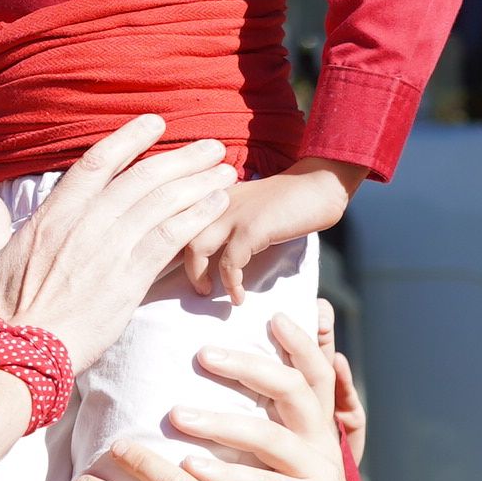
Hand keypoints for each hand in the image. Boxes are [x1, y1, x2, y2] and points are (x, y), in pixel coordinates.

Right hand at [0, 117, 237, 372]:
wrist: (24, 351)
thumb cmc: (5, 310)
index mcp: (54, 214)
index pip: (97, 162)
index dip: (130, 138)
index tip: (156, 124)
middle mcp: (86, 224)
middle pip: (142, 178)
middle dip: (181, 158)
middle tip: (211, 146)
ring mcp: (110, 250)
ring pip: (162, 203)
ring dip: (198, 184)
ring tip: (225, 172)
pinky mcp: (130, 279)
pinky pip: (170, 239)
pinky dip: (196, 218)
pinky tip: (217, 206)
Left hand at [164, 306, 361, 480]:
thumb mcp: (293, 463)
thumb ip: (278, 421)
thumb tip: (266, 386)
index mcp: (318, 428)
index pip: (313, 372)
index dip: (300, 342)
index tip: (273, 315)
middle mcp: (323, 446)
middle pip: (294, 391)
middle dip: (251, 366)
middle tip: (203, 353)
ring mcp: (320, 478)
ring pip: (273, 438)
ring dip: (223, 423)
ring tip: (177, 416)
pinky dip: (230, 477)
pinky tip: (192, 469)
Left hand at [176, 159, 356, 298]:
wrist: (319, 184)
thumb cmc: (284, 199)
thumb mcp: (243, 204)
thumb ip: (222, 219)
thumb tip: (208, 250)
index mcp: (207, 192)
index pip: (169, 216)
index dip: (162, 243)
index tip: (163, 268)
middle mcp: (213, 199)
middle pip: (173, 231)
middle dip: (173, 264)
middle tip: (189, 284)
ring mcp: (231, 212)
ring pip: (195, 247)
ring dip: (197, 276)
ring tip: (206, 292)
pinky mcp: (252, 228)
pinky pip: (230, 262)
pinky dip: (231, 283)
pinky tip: (238, 297)